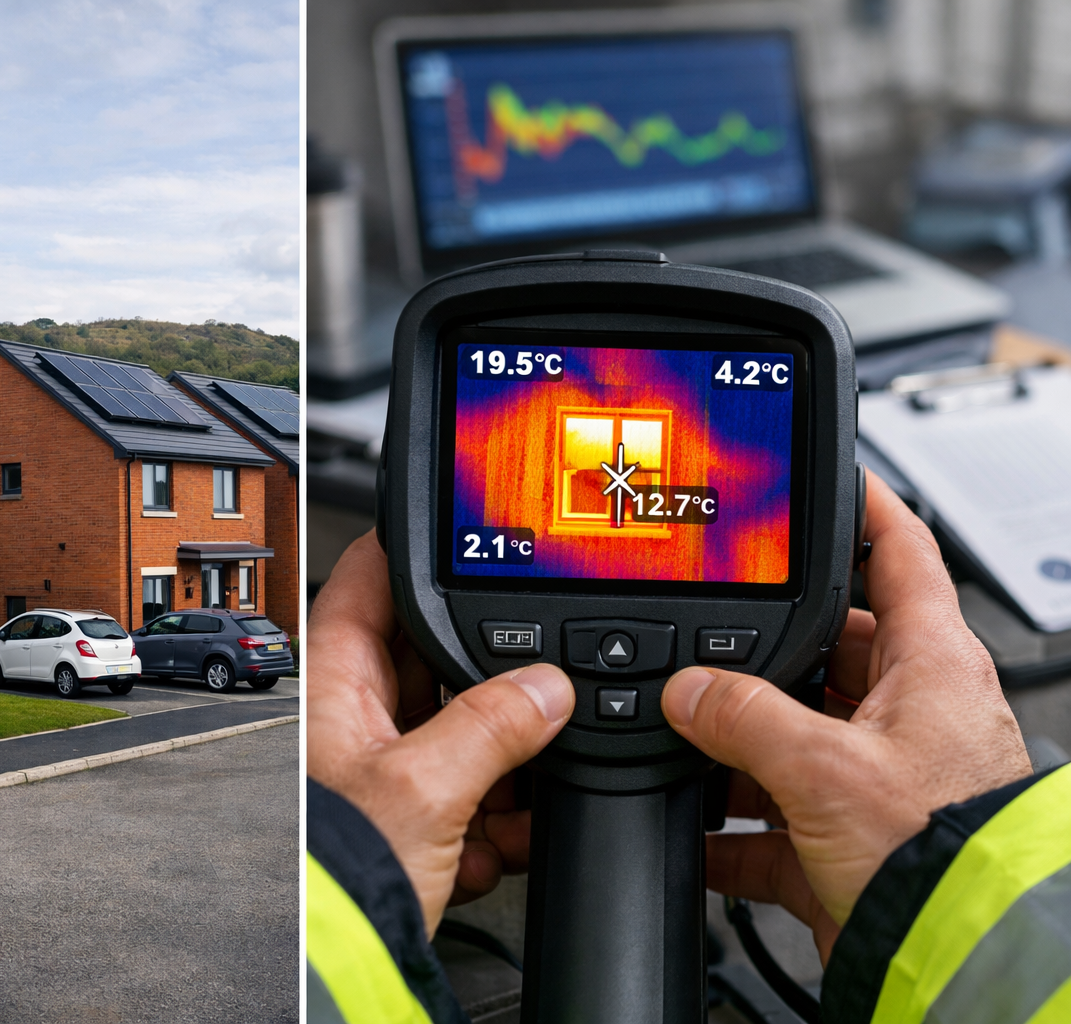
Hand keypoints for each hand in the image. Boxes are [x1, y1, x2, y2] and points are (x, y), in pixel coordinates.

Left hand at [307, 531, 574, 935]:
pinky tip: (495, 843)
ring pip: (460, 729)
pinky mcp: (412, 820)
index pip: (367, 584)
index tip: (454, 528)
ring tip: (518, 789)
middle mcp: (355, 719)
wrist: (343, 965)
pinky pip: (468, 791)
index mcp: (337, 686)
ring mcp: (385, 769)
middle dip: (487, 673)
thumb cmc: (339, 875)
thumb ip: (493, 727)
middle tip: (534, 675)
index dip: (406, 550)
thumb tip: (548, 687)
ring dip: (501, 758)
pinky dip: (494, 815)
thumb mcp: (427, 788)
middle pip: (432, 658)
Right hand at [663, 471, 1031, 961]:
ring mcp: (878, 777)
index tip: (829, 479)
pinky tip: (692, 831)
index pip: (901, 554)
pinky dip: (729, 829)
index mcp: (930, 665)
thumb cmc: (941, 853)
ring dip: (737, 746)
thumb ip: (742, 716)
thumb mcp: (825, 766)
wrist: (958, 959)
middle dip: (762, 651)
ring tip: (685, 741)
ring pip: (793, 734)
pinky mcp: (849, 840)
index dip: (865, 509)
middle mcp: (910, 713)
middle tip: (705, 640)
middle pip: (827, 649)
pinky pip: (774, 820)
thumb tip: (686, 692)